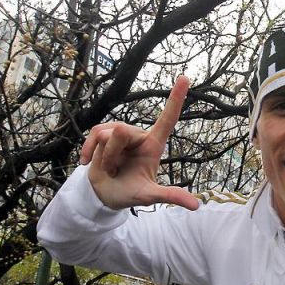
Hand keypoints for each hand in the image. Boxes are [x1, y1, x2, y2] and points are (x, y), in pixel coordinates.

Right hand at [80, 75, 198, 210]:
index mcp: (154, 145)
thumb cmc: (130, 193)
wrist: (104, 196)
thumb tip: (196, 206)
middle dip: (113, 154)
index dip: (176, 98)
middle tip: (113, 170)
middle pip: (122, 132)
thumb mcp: (150, 196)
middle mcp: (138, 135)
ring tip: (107, 168)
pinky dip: (89, 151)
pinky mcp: (102, 134)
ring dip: (103, 155)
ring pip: (106, 134)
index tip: (186, 78)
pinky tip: (88, 163)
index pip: (168, 118)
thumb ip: (170, 195)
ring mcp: (119, 134)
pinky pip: (94, 135)